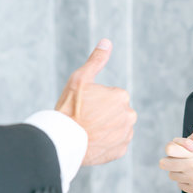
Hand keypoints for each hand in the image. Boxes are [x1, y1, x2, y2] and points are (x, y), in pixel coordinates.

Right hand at [55, 39, 136, 165]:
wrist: (62, 141)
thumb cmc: (70, 109)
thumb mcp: (80, 80)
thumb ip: (96, 61)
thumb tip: (107, 42)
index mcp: (121, 96)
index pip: (111, 96)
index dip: (96, 101)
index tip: (85, 107)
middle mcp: (129, 115)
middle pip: (116, 112)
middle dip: (104, 114)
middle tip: (86, 120)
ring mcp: (126, 134)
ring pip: (117, 127)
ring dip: (106, 128)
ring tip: (88, 131)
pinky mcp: (121, 151)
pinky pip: (116, 143)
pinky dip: (106, 142)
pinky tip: (92, 141)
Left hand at [160, 140, 192, 192]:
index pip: (170, 148)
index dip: (171, 149)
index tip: (178, 150)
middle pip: (165, 163)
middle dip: (169, 161)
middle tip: (176, 160)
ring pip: (172, 174)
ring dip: (177, 172)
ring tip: (186, 169)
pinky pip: (181, 184)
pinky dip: (185, 181)